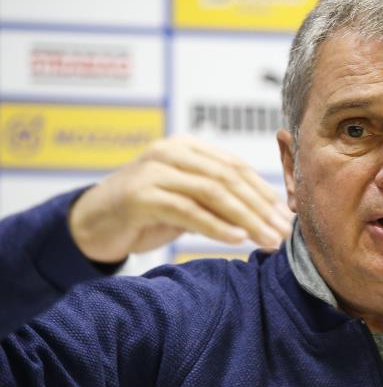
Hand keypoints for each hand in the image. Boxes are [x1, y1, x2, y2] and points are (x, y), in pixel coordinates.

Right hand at [68, 136, 292, 262]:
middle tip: (283, 231)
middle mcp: (171, 153)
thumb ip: (218, 197)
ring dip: (245, 219)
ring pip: (212, 192)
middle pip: (228, 178)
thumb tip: (267, 212)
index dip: (264, 190)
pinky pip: (187, 211)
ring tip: (267, 239)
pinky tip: (237, 239)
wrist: (93, 223)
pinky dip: (216, 226)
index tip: (285, 214)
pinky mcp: (140, 196)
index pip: (235, 165)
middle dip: (260, 207)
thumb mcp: (187, 198)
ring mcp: (154, 172)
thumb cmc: (147, 211)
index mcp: (187, 147)